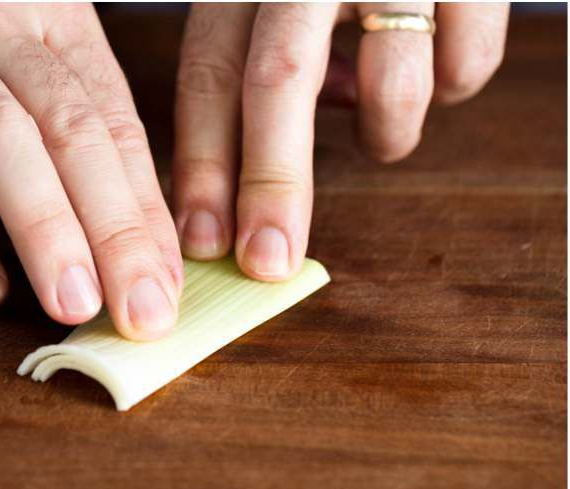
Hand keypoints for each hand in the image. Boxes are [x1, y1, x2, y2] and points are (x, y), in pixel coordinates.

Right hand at [0, 3, 182, 339]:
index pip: (111, 118)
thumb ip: (69, 118)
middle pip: (68, 127)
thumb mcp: (13, 45)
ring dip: (42, 226)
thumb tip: (139, 229)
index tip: (166, 285)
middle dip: (113, 227)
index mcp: (49, 13)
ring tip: (74, 303)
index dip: (146, 207)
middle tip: (140, 310)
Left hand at [173, 2, 507, 276]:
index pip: (207, 72)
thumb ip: (260, 65)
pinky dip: (455, 83)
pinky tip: (443, 50)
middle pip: (276, 78)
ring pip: (390, 76)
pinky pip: (468, 60)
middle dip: (271, 183)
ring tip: (388, 131)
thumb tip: (249, 180)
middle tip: (268, 262)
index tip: (198, 244)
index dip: (200, 164)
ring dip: (387, 132)